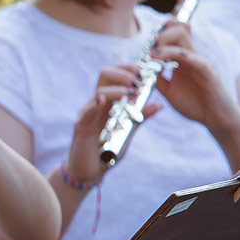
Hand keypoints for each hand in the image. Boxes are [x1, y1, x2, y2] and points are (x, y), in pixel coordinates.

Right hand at [64, 63, 159, 187]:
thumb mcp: (127, 132)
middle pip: (105, 74)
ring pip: (100, 90)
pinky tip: (103, 101)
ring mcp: (88, 113)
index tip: (145, 73)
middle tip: (139, 81)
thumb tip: (158, 104)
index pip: (116, 75)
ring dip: (118, 88)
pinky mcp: (81, 126)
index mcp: (109, 102)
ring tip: (132, 93)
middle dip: (124, 72)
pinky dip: (95, 104)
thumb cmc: (106, 150)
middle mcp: (97, 103)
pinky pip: (87, 111)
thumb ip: (140, 117)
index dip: (129, 69)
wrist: (89, 171)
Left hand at [149, 21, 239, 134]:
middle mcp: (192, 56)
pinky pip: (191, 56)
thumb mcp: (169, 91)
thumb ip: (157, 79)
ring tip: (150, 52)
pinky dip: (173, 55)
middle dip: (159, 33)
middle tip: (147, 48)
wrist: (216, 119)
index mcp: (183, 59)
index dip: (158, 34)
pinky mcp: (207, 71)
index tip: (144, 48)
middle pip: (177, 29)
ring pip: (182, 36)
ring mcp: (200, 61)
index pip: (172, 35)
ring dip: (163, 40)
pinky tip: (159, 58)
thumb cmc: (195, 105)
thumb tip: (142, 70)